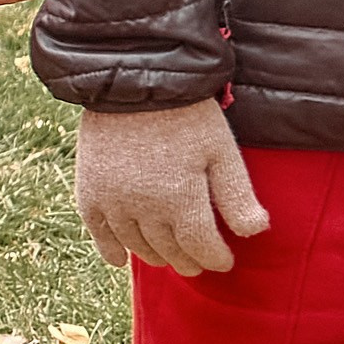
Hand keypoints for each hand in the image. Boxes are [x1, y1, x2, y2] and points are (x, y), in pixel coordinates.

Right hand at [75, 100, 270, 275]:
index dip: (216, 259)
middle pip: (170, 251)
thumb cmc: (186, 114)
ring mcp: (113, 202)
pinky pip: (98, 232)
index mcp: (181, 200)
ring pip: (137, 246)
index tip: (224, 261)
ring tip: (168, 256)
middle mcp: (144, 209)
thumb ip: (237, 196)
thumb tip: (254, 233)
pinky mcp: (90, 191)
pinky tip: (120, 258)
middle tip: (198, 262)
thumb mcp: (222, 151)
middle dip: (188, 261)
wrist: (134, 80)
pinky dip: (109, 250)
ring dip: (155, 256)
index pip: (202, 248)